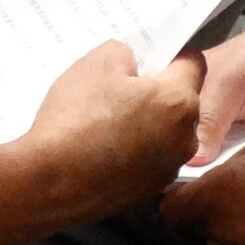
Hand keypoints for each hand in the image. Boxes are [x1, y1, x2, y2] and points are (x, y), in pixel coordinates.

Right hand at [0, 43, 203, 244]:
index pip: (193, 63)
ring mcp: (168, 168)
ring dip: (147, 121)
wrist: (50, 181)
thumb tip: (134, 67)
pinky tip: (103, 146)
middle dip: (157, 91)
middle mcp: (185, 137)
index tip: (145, 59)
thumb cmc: (76, 116)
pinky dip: (135, 149)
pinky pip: (150, 157)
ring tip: (106, 120)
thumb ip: (126, 53)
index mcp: (179, 101)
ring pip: (165, 131)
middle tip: (118, 88)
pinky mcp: (149, 190)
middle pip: (181, 100)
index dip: (170, 54)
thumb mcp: (96, 62)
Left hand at [162, 123, 244, 244]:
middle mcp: (224, 229)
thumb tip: (216, 175)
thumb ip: (227, 165)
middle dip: (196, 211)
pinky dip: (241, 235)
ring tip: (239, 202)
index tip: (182, 186)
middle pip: (191, 227)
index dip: (173, 198)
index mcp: (215, 196)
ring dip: (218, 225)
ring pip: (215, 240)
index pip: (171, 211)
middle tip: (211, 191)